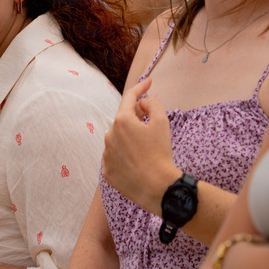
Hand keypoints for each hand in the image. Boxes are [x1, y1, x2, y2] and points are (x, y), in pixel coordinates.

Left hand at [102, 77, 180, 213]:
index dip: (140, 88)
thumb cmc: (160, 153)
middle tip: (151, 120)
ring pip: (118, 138)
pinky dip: (124, 154)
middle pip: (123, 119)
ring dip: (129, 137)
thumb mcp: (162, 123)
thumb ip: (153, 104)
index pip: (130, 98)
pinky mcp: (107, 171)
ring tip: (145, 147)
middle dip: (136, 116)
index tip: (149, 82)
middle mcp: (109, 135)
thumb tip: (145, 101)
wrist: (157, 187)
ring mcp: (106, 154)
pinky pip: (115, 156)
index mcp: (122, 121)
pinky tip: (137, 161)